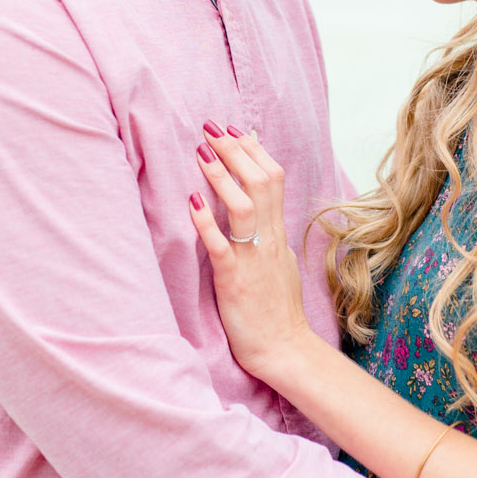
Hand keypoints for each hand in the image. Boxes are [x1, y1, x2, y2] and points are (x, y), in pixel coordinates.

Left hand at [187, 123, 314, 380]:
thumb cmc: (276, 309)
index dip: (254, 150)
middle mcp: (268, 240)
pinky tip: (191, 203)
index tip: (234, 128)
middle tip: (212, 127)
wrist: (285, 349)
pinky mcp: (235, 282)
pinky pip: (222, 247)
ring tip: (201, 152)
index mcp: (277, 233)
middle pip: (262, 182)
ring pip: (245, 207)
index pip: (273, 178)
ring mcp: (253, 260)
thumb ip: (269, 231)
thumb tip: (260, 205)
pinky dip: (207, 223)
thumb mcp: (278, 260)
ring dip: (222, 177)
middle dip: (236, 151)